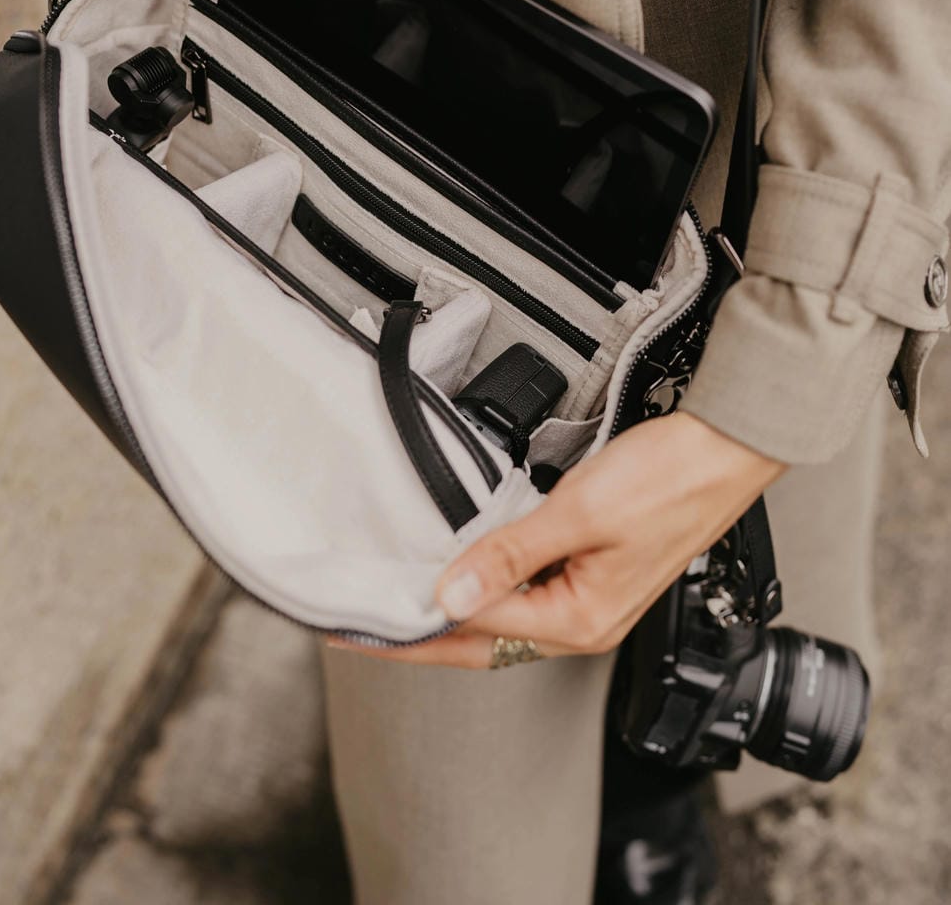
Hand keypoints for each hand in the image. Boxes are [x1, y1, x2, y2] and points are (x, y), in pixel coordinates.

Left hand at [329, 412, 783, 667]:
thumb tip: (450, 597)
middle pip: (484, 638)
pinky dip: (485, 583)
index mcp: (580, 620)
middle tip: (364, 627)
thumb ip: (510, 556)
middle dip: (424, 635)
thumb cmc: (669, 478)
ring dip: (453, 611)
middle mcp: (585, 620)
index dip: (412, 631)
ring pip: (504, 615)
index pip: (474, 633)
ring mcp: (591, 595)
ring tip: (399, 604)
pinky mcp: (594, 567)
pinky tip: (462, 572)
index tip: (361, 628)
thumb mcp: (578, 513)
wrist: (724, 446)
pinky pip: (525, 590)